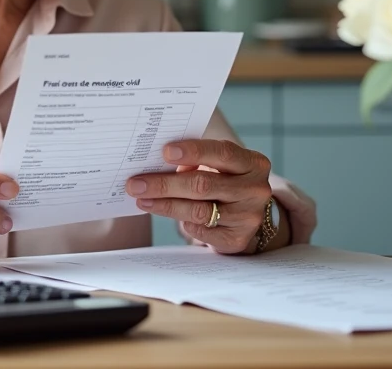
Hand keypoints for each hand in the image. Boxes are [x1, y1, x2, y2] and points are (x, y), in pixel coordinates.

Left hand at [127, 140, 272, 254]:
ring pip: (198, 211)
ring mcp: (248, 217)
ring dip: (165, 205)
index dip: (193, 151)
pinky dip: (182, 222)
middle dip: (165, 184)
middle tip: (136, 183)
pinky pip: (201, 230)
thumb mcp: (219, 166)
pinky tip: (166, 213)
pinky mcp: (237, 239)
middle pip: (204, 185)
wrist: (248, 214)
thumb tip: (159, 162)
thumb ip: (197, 161)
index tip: (165, 151)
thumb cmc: (225, 180)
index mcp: (253, 163)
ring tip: (141, 199)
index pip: (223, 153)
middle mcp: (255, 190)